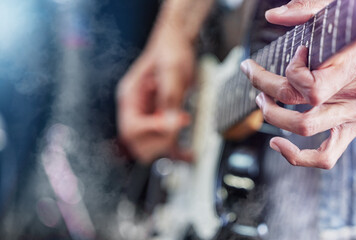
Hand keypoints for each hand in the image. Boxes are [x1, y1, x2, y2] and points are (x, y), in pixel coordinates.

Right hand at [117, 21, 193, 163]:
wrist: (177, 43)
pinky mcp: (160, 119)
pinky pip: (164, 142)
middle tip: (180, 128)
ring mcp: (146, 116)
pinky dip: (175, 150)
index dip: (153, 130)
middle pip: (137, 142)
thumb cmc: (171, 50)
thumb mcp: (172, 70)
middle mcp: (135, 109)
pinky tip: (188, 155)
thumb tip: (172, 121)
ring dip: (168, 148)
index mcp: (130, 96)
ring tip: (187, 145)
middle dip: (160, 141)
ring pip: (149, 147)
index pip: (131, 127)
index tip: (175, 123)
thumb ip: (170, 96)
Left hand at [241, 0, 355, 168]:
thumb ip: (310, 8)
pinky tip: (277, 143)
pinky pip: (325, 157)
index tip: (296, 53)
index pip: (312, 87)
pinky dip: (297, 157)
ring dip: (274, 116)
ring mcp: (354, 116)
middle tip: (255, 76)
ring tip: (261, 101)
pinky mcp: (352, 128)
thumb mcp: (349, 11)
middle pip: (299, 108)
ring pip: (305, 129)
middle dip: (266, 91)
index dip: (292, 72)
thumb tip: (273, 15)